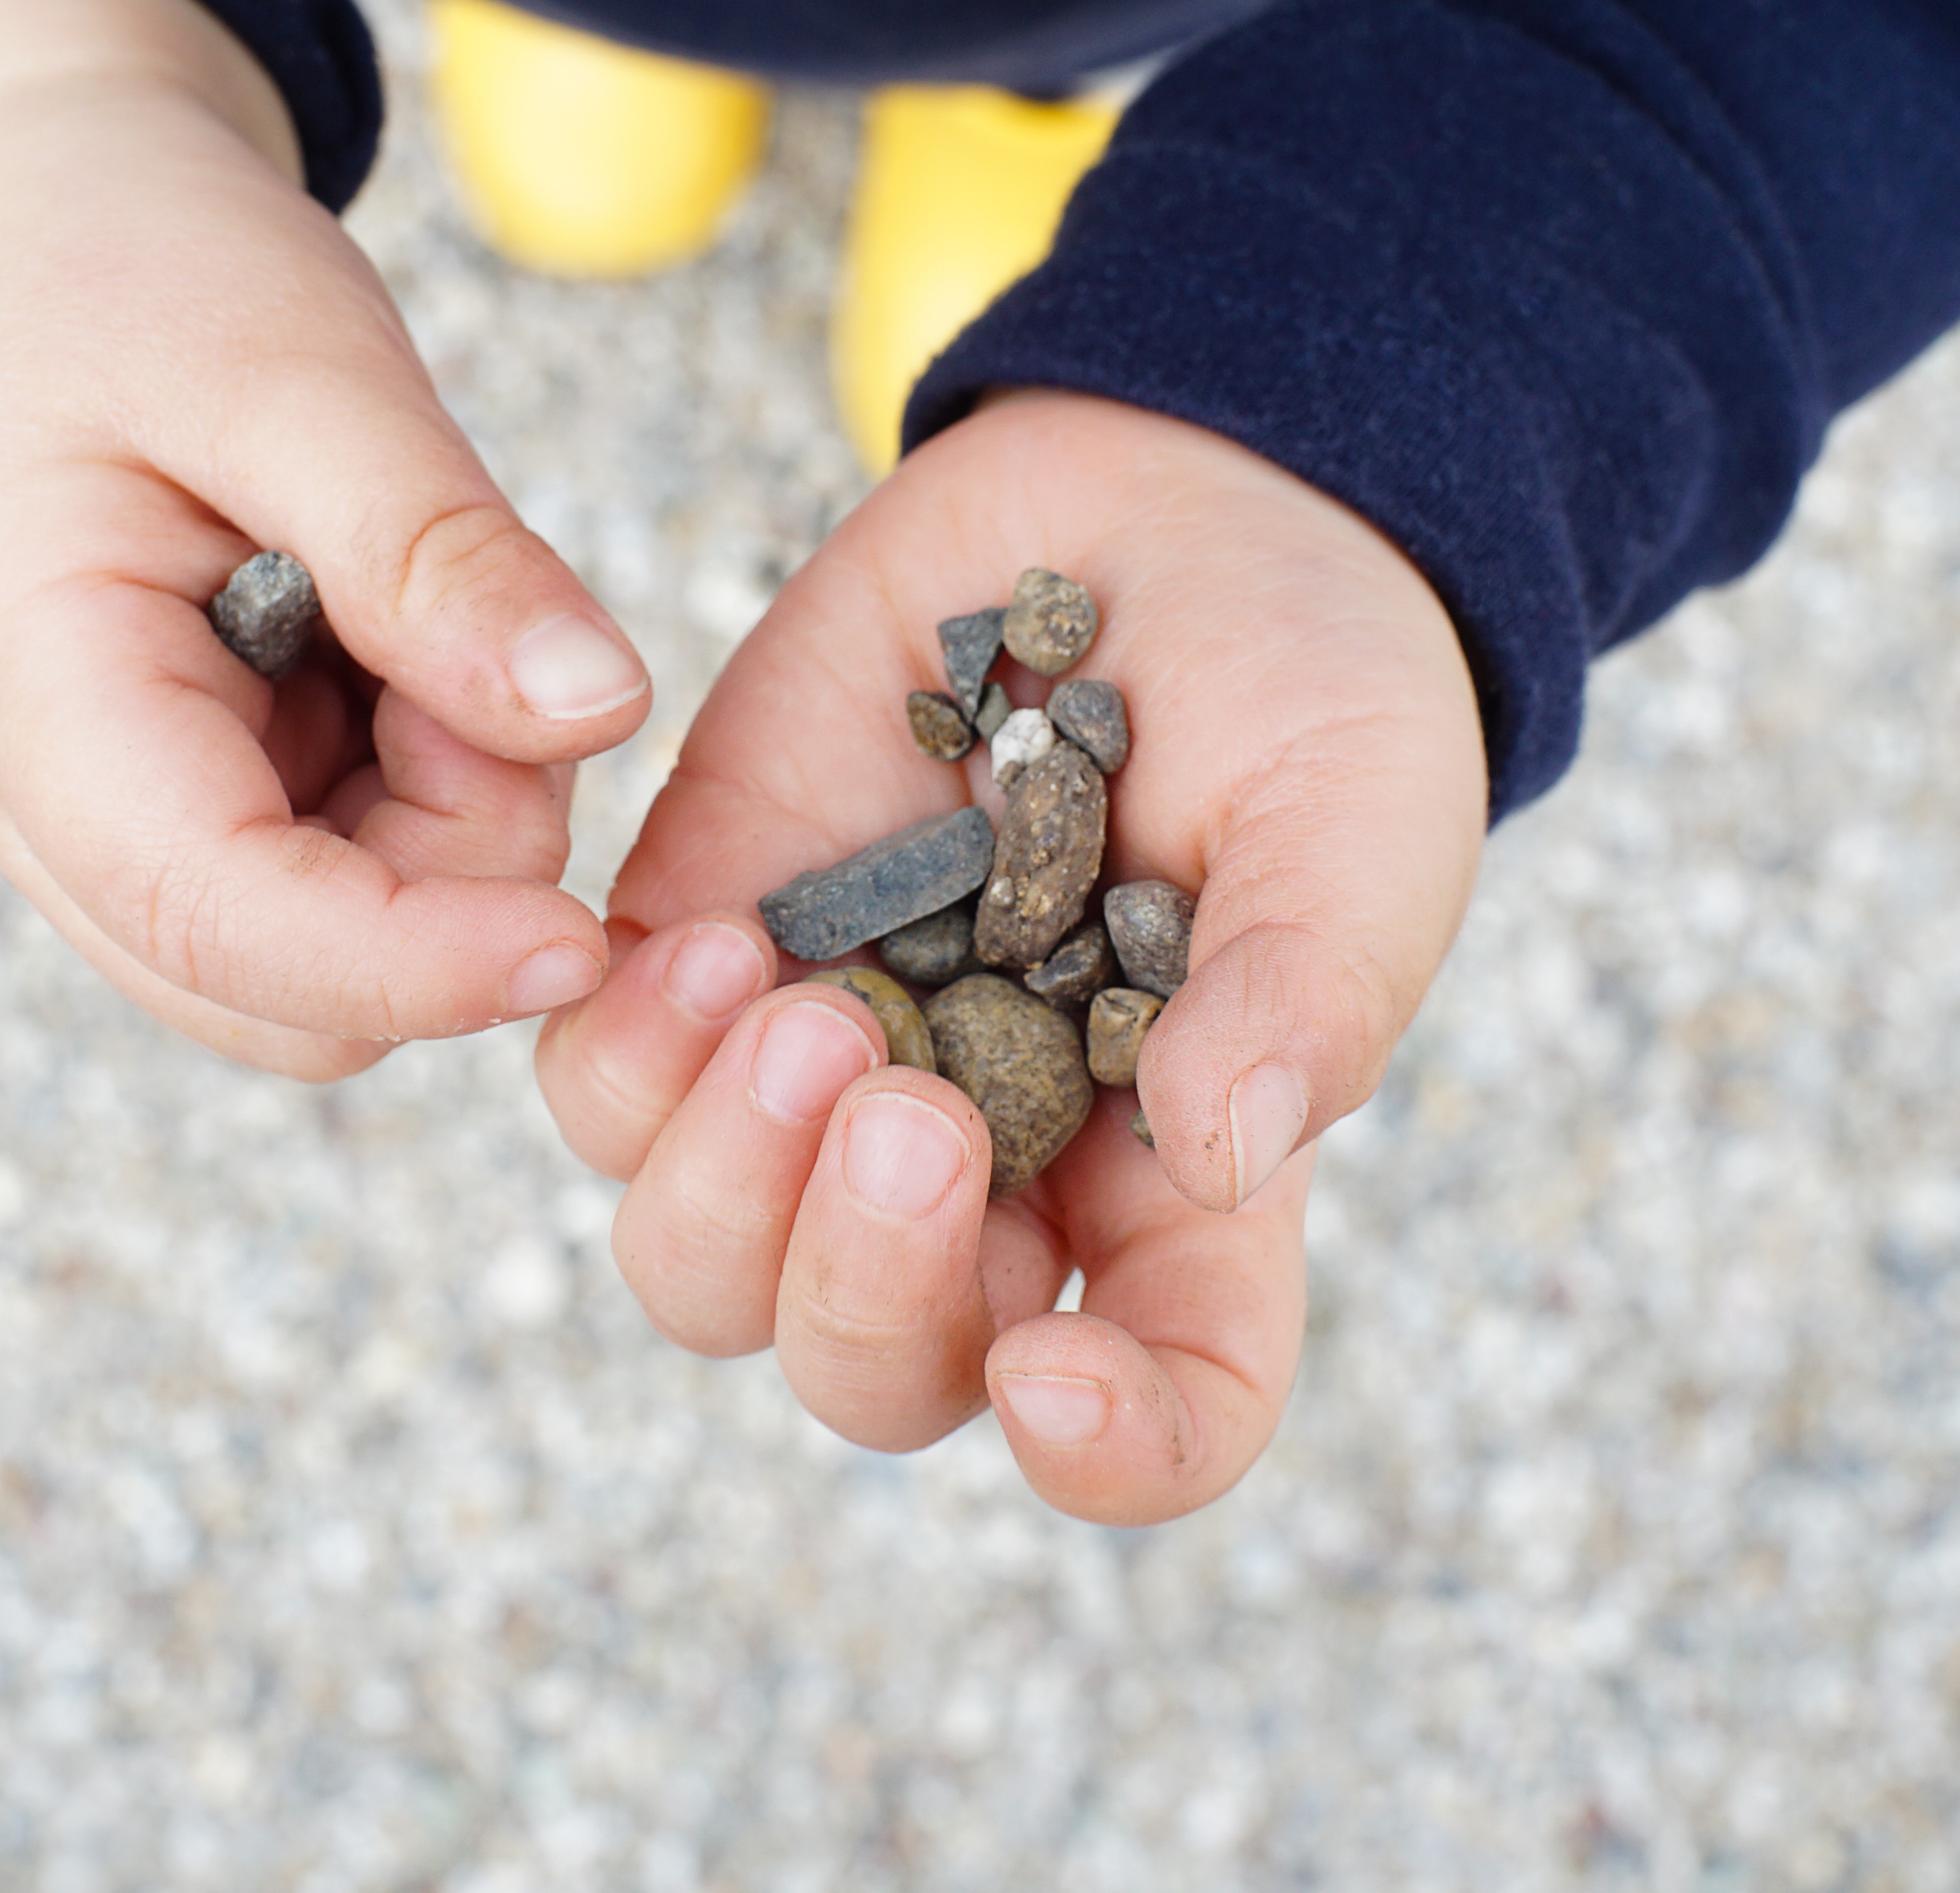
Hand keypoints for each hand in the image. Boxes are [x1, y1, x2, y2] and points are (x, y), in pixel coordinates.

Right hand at [0, 0, 650, 1077]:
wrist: (20, 223)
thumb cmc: (127, 263)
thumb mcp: (292, 361)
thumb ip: (432, 547)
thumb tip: (598, 713)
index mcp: (30, 700)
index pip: (216, 922)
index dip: (411, 962)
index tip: (581, 944)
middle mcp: (48, 812)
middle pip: (292, 994)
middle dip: (448, 875)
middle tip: (473, 655)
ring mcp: (113, 830)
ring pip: (339, 964)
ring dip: (446, 831)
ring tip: (425, 621)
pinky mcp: (194, 815)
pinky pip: (349, 884)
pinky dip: (425, 797)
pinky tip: (401, 648)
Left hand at [536, 393, 1486, 1520]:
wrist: (1164, 503)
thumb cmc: (1302, 685)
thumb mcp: (1359, 822)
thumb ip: (1307, 991)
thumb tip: (1228, 1148)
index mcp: (1178, 1196)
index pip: (1158, 1411)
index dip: (1111, 1456)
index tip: (1051, 1390)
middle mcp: (993, 1174)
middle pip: (867, 1366)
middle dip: (858, 1287)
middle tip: (903, 1115)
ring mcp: (833, 1068)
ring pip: (694, 1260)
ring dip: (719, 1178)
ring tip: (795, 1002)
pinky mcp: (711, 943)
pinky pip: (600, 1079)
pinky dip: (625, 1050)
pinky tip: (712, 940)